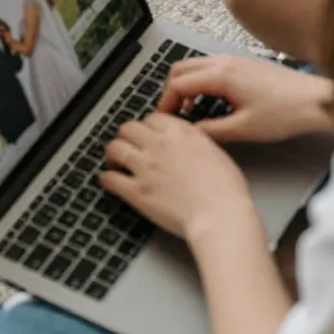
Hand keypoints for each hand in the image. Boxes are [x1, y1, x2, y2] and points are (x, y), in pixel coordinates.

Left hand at [101, 113, 259, 244]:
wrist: (220, 216)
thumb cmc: (226, 191)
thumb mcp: (215, 152)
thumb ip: (195, 142)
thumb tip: (187, 144)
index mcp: (181, 132)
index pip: (152, 117)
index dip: (147, 126)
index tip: (147, 133)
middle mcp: (159, 145)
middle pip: (129, 128)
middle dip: (127, 136)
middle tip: (128, 145)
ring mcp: (146, 167)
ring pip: (114, 148)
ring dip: (112, 154)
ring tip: (113, 160)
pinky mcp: (137, 191)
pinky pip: (110, 179)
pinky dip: (107, 178)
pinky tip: (108, 180)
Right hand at [158, 55, 333, 143]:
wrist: (316, 100)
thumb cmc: (286, 112)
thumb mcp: (244, 129)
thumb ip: (211, 131)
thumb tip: (190, 134)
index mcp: (221, 75)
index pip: (178, 84)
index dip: (166, 103)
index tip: (165, 120)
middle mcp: (225, 61)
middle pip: (180, 69)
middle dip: (171, 92)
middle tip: (173, 115)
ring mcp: (234, 59)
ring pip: (195, 66)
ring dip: (186, 86)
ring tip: (190, 111)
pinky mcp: (243, 63)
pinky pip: (210, 66)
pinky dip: (200, 81)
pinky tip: (210, 101)